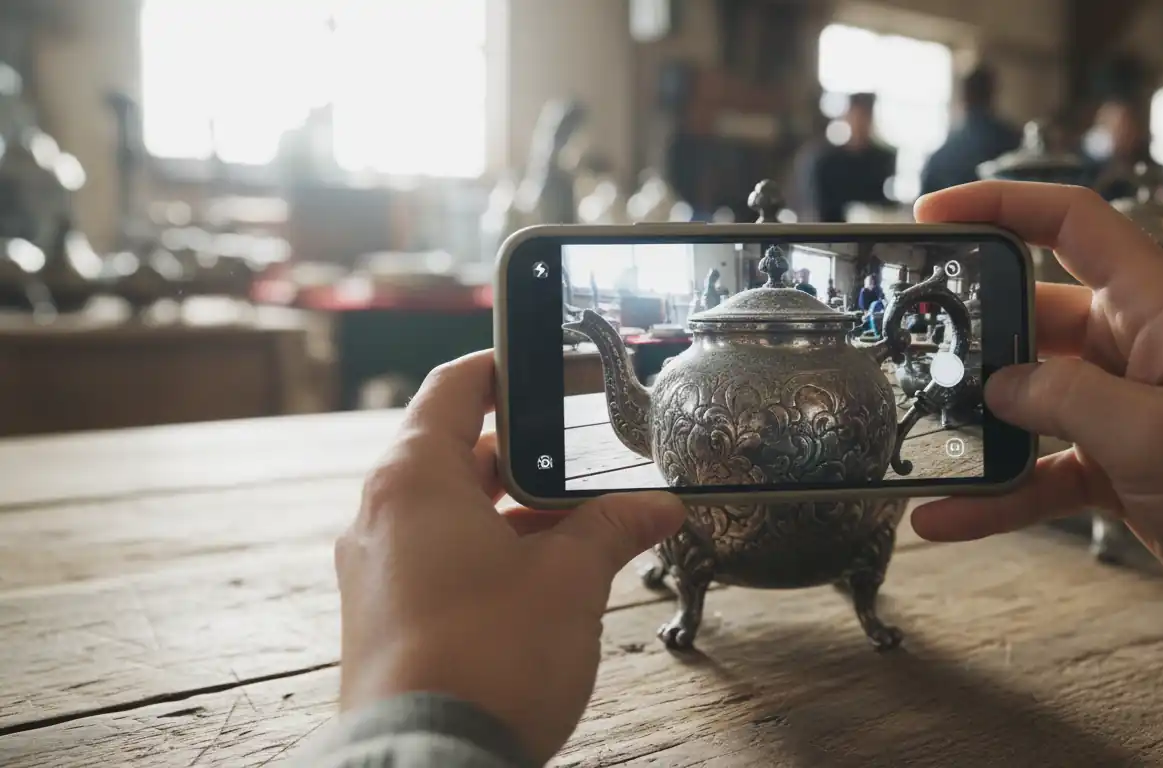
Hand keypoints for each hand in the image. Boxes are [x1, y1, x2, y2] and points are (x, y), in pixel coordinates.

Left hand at [335, 351, 684, 762]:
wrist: (432, 760)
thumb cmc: (490, 658)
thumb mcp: (571, 581)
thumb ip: (613, 529)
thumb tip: (658, 507)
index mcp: (414, 481)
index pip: (453, 389)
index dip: (501, 369)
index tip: (541, 368)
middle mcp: (380, 516)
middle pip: (455, 453)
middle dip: (526, 460)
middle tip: (585, 466)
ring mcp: (375, 570)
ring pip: (448, 512)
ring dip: (513, 514)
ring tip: (580, 531)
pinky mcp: (383, 618)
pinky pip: (435, 558)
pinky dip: (486, 553)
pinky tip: (543, 581)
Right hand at [910, 181, 1162, 630]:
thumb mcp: (1155, 433)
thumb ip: (1064, 400)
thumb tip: (995, 389)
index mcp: (1154, 305)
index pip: (1070, 223)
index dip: (1000, 206)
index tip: (932, 215)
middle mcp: (1132, 345)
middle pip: (1030, 316)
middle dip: (968, 332)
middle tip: (903, 344)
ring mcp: (1121, 406)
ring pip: (1027, 399)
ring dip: (976, 424)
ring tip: (914, 438)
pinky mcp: (1115, 463)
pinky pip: (1039, 467)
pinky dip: (997, 493)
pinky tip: (944, 517)